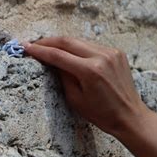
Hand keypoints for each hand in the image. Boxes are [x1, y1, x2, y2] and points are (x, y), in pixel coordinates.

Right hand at [24, 37, 148, 137]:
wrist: (130, 116)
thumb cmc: (101, 114)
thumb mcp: (75, 98)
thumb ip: (62, 76)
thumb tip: (51, 60)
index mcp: (90, 71)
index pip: (58, 55)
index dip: (39, 50)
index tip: (26, 47)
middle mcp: (101, 57)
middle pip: (67, 41)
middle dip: (48, 41)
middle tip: (33, 44)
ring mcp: (111, 52)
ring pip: (79, 41)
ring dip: (62, 43)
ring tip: (48, 47)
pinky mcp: (116, 52)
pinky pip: (90, 45)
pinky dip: (77, 47)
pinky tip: (68, 52)